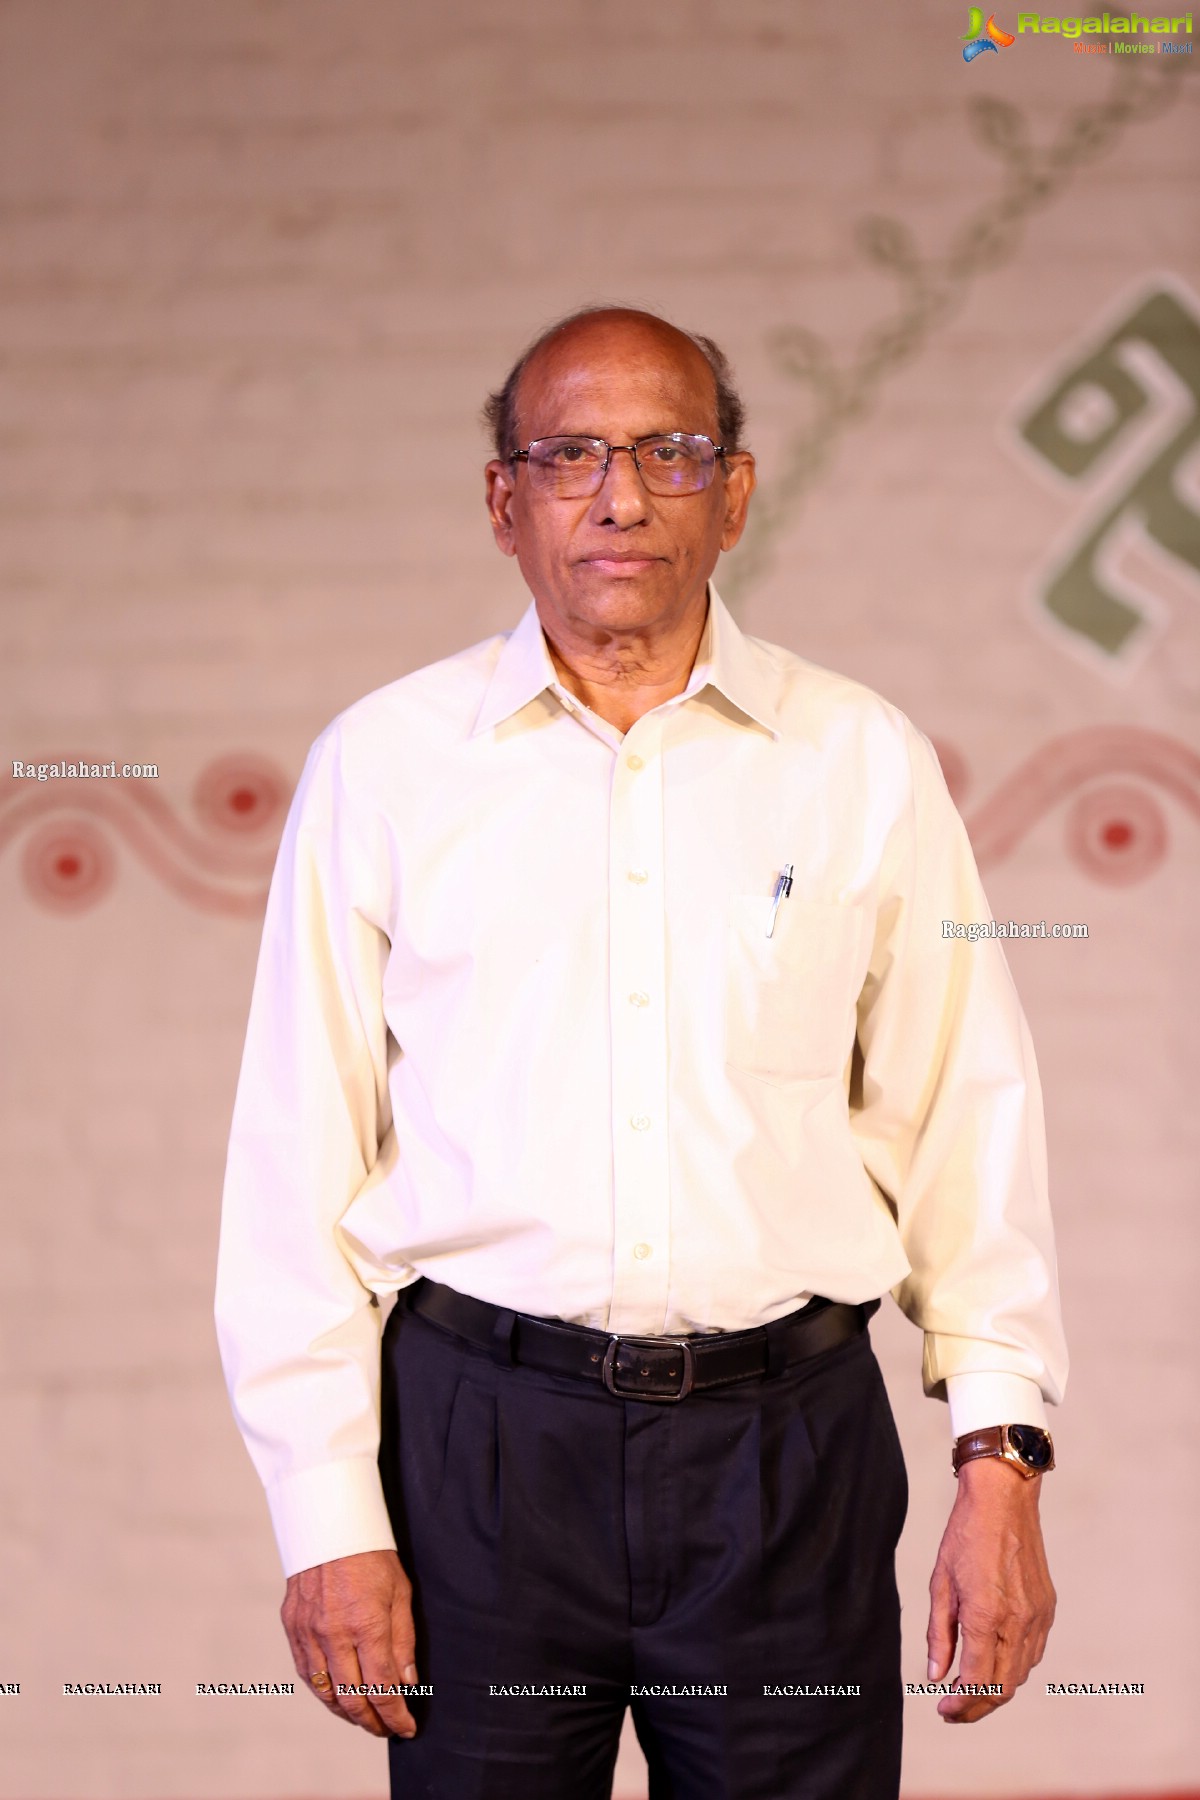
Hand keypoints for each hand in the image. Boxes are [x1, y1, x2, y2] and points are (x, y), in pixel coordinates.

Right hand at [281, 1548, 419, 1738]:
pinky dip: (323, 1692)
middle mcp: (334, 1634)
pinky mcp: (292, 1626)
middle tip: (386, 1729)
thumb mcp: (401, 1592)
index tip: (406, 1728)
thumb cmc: (372, 1555)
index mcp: (367, 1624)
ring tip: (364, 1719)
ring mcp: (309, 1632)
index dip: (396, 1715)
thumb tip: (408, 1683)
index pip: (382, 1688)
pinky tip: (336, 1697)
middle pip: (352, 1699)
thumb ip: (403, 1641)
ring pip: (325, 1692)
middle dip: (372, 1722)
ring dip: (346, 1713)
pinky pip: (307, 1673)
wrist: (329, 1524)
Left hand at [925, 1456, 1055, 1722]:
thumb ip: (939, 1634)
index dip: (960, 1705)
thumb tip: (936, 1676)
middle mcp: (1018, 1622)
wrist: (1004, 1499)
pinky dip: (1013, 1667)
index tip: (943, 1710)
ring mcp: (1037, 1617)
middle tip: (954, 1710)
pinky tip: (993, 1662)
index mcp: (986, 1615)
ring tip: (969, 1690)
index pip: (978, 1682)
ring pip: (1020, 1674)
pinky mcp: (1047, 1608)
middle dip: (977, 1707)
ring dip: (996, 1690)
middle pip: (1003, 1687)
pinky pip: (1033, 1653)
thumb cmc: (965, 1534)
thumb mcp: (940, 1582)